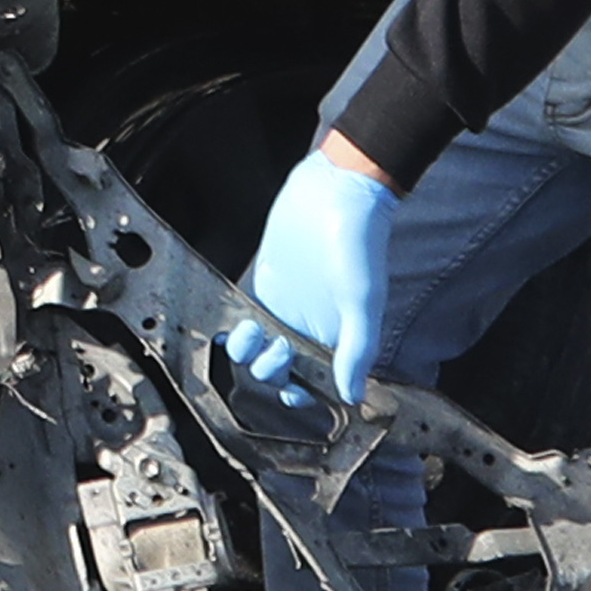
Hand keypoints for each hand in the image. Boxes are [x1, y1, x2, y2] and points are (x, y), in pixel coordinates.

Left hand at [229, 141, 399, 404]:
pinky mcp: (265, 284)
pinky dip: (235, 332)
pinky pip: (245, 318)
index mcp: (337, 336)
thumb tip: (352, 396)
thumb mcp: (362, 299)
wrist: (336, 194)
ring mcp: (285, 306)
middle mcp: (310, 326)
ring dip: (248, 354)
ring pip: (258, 348)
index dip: (302, 394)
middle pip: (281, 370)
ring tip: (250, 337)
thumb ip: (357, 348)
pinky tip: (228, 333)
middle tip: (276, 350)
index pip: (316, 382)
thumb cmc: (358, 245)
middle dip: (272, 371)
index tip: (291, 392)